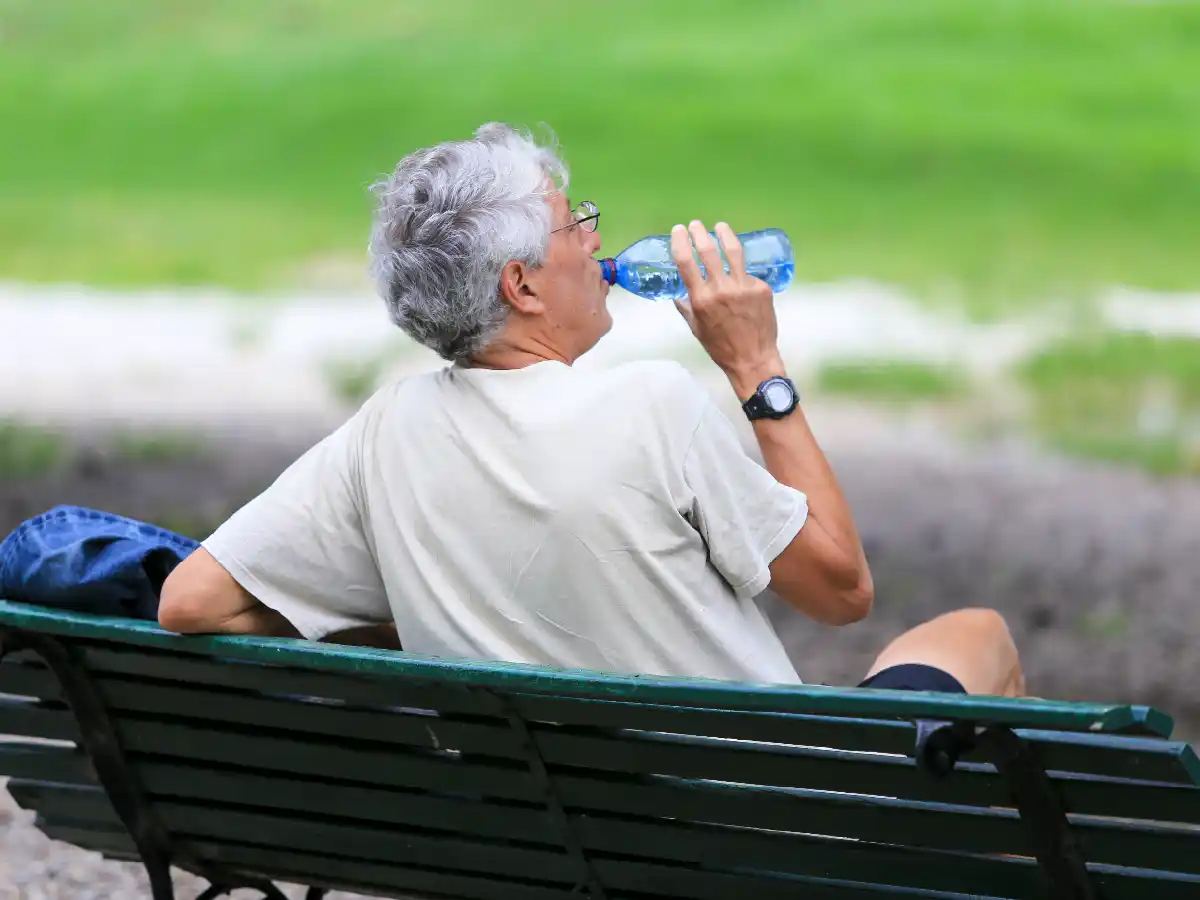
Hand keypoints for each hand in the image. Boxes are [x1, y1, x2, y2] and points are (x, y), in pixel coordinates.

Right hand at [670, 220, 783, 396]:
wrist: (753, 359)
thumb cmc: (721, 347)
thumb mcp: (696, 328)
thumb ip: (686, 308)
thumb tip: (678, 294)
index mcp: (701, 299)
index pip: (686, 262)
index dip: (680, 241)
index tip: (678, 230)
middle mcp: (721, 289)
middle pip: (708, 250)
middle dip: (700, 233)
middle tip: (696, 224)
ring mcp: (744, 287)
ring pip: (733, 252)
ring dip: (725, 235)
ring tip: (721, 226)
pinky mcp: (761, 289)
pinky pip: (748, 274)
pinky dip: (741, 273)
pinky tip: (741, 277)